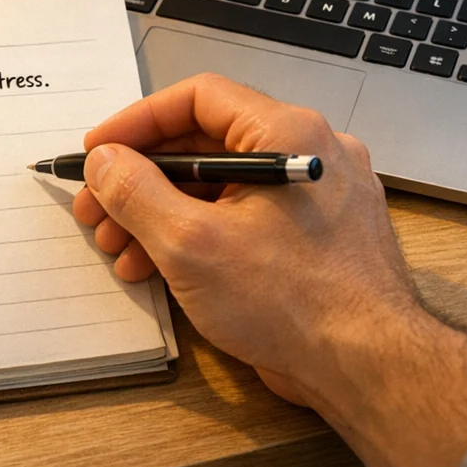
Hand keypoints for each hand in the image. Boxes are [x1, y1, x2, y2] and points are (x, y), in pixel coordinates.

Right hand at [74, 74, 466, 466]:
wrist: (370, 368)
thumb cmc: (295, 301)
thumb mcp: (191, 244)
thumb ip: (137, 193)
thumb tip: (105, 162)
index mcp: (288, 133)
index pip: (199, 98)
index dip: (138, 122)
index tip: (98, 151)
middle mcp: (308, 153)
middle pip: (206, 144)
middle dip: (142, 180)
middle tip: (97, 210)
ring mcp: (316, 197)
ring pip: (223, 187)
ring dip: (162, 215)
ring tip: (118, 251)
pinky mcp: (316, 239)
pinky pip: (246, 219)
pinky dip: (199, 237)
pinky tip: (159, 270)